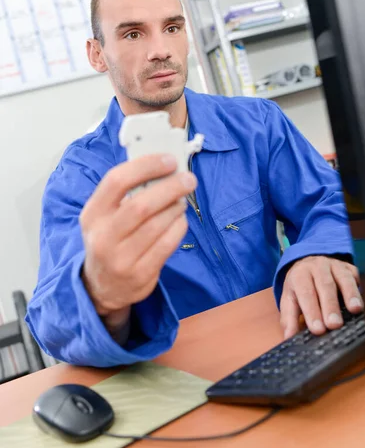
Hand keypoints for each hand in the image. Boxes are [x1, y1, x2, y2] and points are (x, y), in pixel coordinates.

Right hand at [80, 154, 196, 337]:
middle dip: (170, 188)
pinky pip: (167, 245)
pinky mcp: (140, 275)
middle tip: (188, 179)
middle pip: (141, 205)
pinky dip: (178, 227)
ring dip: (176, 208)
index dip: (146, 167)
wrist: (102, 286)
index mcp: (92, 214)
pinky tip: (180, 220)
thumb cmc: (110, 238)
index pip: (116, 181)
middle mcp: (103, 236)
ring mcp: (120, 258)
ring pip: (157, 225)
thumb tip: (163, 165)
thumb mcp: (105, 215)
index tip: (169, 160)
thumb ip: (127, 192)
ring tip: (182, 200)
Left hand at [280, 255, 362, 338]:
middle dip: (330, 305)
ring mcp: (335, 265)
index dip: (312, 311)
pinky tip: (362, 301)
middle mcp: (317, 267)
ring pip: (343, 278)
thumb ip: (289, 318)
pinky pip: (356, 276)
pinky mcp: (349, 268)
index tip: (318, 329)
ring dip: (350, 294)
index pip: (305, 293)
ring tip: (355, 310)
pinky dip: (360, 288)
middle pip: (325, 285)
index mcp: (300, 275)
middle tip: (334, 324)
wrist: (309, 262)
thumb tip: (288, 337)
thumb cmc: (300, 285)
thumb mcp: (289, 298)